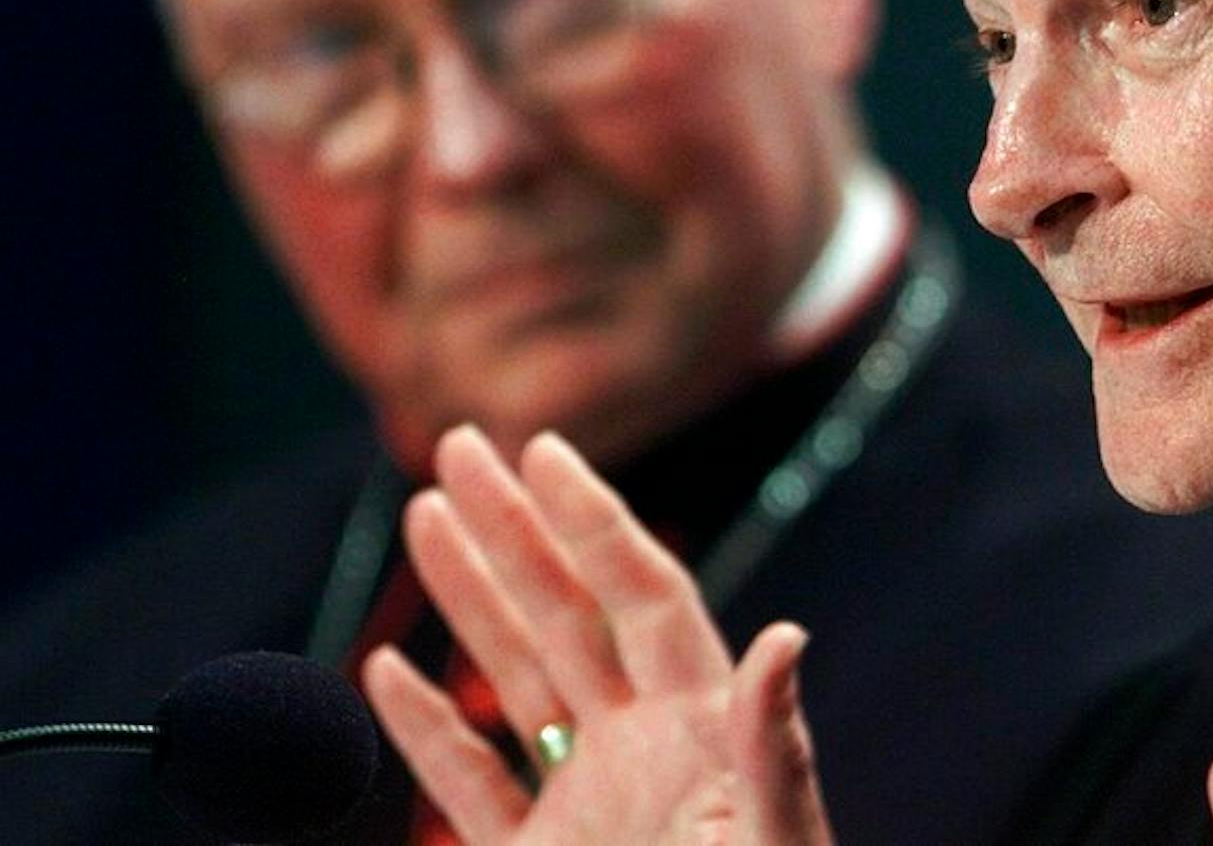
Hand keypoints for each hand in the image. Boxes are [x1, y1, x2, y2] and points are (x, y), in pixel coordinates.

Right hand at [360, 425, 832, 844]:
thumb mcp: (777, 845)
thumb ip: (773, 749)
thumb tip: (785, 638)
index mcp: (704, 723)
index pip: (641, 593)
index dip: (593, 520)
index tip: (542, 451)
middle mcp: (646, 743)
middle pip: (569, 609)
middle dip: (515, 526)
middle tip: (458, 441)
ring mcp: (590, 797)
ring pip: (517, 675)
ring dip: (471, 595)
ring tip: (427, 512)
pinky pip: (476, 784)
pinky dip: (431, 729)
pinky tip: (393, 670)